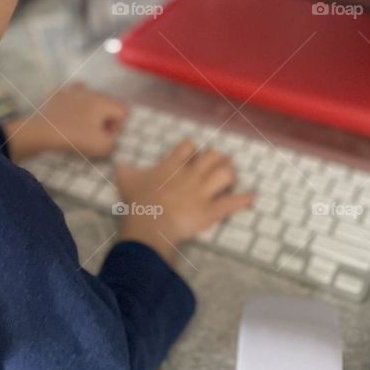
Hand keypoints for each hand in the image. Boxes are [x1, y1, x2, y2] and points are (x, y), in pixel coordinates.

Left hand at [4, 82, 126, 162]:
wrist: (44, 132)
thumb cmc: (76, 138)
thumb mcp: (103, 147)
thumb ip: (115, 141)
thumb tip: (112, 135)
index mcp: (105, 101)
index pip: (123, 111)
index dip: (119, 126)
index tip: (107, 136)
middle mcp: (92, 91)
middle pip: (108, 102)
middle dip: (106, 117)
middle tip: (96, 133)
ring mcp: (73, 89)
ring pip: (89, 93)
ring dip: (90, 107)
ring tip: (83, 122)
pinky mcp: (58, 93)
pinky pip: (69, 92)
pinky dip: (71, 101)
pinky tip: (68, 110)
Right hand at [115, 139, 254, 263]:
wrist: (150, 223)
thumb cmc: (138, 201)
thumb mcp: (126, 180)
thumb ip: (125, 170)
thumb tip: (118, 164)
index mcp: (173, 164)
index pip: (189, 146)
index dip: (191, 149)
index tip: (190, 154)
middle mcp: (192, 174)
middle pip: (213, 156)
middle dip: (218, 158)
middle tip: (218, 164)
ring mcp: (203, 192)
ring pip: (226, 174)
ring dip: (230, 175)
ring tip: (230, 177)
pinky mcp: (211, 210)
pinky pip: (232, 203)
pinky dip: (243, 200)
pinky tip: (250, 197)